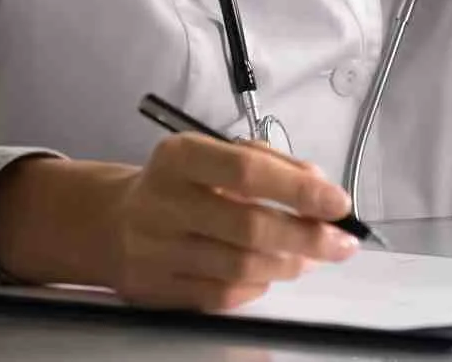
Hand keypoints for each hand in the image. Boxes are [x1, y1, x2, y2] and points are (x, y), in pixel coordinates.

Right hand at [0, 138, 359, 310]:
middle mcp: (162, 202)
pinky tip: (270, 272)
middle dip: (307, 238)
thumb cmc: (180, 183)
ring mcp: (155, 251)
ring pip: (240, 268)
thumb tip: (319, 187)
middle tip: (341, 242)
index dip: (298, 189)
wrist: (110, 222)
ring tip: (310, 257)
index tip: (338, 202)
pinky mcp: (154, 290)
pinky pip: (221, 296)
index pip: (246, 171)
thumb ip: (269, 163)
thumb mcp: (215, 155)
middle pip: (248, 227)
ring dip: (289, 264)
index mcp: (179, 157)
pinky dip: (257, 286)